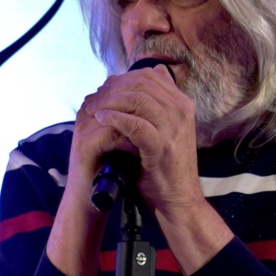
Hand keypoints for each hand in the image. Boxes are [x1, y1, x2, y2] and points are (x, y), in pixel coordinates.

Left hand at [82, 65, 201, 213]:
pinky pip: (134, 124)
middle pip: (142, 84)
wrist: (178, 199)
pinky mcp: (162, 147)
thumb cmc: (165, 166)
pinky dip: (114, 118)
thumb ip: (154, 108)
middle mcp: (181, 112)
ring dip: (110, 101)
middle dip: (113, 88)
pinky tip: (101, 120)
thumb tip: (130, 85)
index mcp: (182, 105)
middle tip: (94, 99)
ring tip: (93, 110)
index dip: (123, 78)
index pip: (150, 75)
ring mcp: (174, 129)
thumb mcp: (166, 130)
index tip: (104, 89)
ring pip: (137, 99)